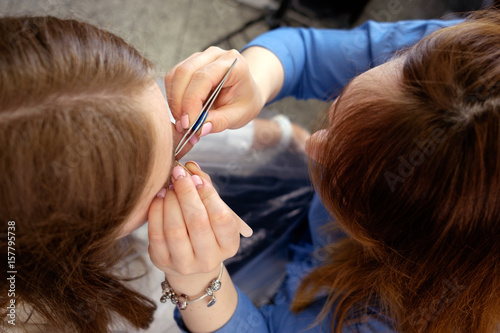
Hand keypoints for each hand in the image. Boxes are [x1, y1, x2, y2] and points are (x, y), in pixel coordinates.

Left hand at [147, 162, 251, 285]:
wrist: (188, 258)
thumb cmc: (204, 226)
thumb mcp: (211, 209)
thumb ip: (204, 186)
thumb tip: (190, 166)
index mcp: (228, 245)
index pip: (221, 218)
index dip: (208, 195)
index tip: (196, 178)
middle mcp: (209, 259)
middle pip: (198, 222)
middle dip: (186, 193)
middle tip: (178, 174)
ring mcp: (185, 264)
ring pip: (175, 230)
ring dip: (170, 201)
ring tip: (168, 186)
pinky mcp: (162, 262)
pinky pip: (156, 235)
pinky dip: (156, 211)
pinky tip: (158, 197)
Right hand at [165, 47, 264, 134]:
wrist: (247, 91)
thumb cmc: (245, 102)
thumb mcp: (239, 116)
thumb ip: (220, 122)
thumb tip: (199, 129)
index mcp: (233, 64)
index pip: (203, 78)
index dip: (191, 101)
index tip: (188, 124)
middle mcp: (215, 55)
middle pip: (184, 72)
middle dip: (179, 102)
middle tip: (183, 126)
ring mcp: (200, 57)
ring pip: (175, 75)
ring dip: (174, 100)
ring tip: (183, 121)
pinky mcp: (190, 64)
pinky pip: (173, 78)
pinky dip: (173, 97)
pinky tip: (182, 112)